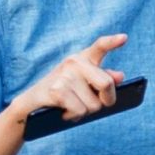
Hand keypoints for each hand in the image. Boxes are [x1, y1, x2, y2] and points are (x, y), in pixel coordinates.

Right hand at [11, 33, 126, 121]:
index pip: (100, 46)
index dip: (112, 42)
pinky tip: (63, 111)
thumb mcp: (84, 86)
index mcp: (83, 59)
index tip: (124, 38)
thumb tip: (120, 76)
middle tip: (93, 104)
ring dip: (85, 112)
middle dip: (106, 100)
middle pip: (107, 84)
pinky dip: (74, 116)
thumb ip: (103, 80)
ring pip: (94, 104)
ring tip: (70, 106)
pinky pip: (80, 110)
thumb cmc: (63, 96)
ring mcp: (65, 74)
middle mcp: (74, 62)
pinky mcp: (56, 89)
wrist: (31, 106)